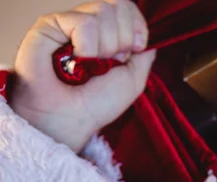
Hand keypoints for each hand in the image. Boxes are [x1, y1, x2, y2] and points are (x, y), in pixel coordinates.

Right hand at [12, 0, 155, 151]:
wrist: (70, 119)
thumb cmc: (97, 104)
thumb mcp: (134, 79)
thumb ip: (145, 54)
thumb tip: (150, 36)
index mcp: (108, 34)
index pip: (127, 7)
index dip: (137, 26)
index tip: (134, 50)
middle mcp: (89, 25)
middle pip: (119, 5)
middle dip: (123, 40)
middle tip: (108, 63)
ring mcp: (69, 23)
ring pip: (103, 11)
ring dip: (105, 47)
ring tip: (88, 66)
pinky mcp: (50, 25)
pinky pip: (84, 22)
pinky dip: (87, 46)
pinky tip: (75, 61)